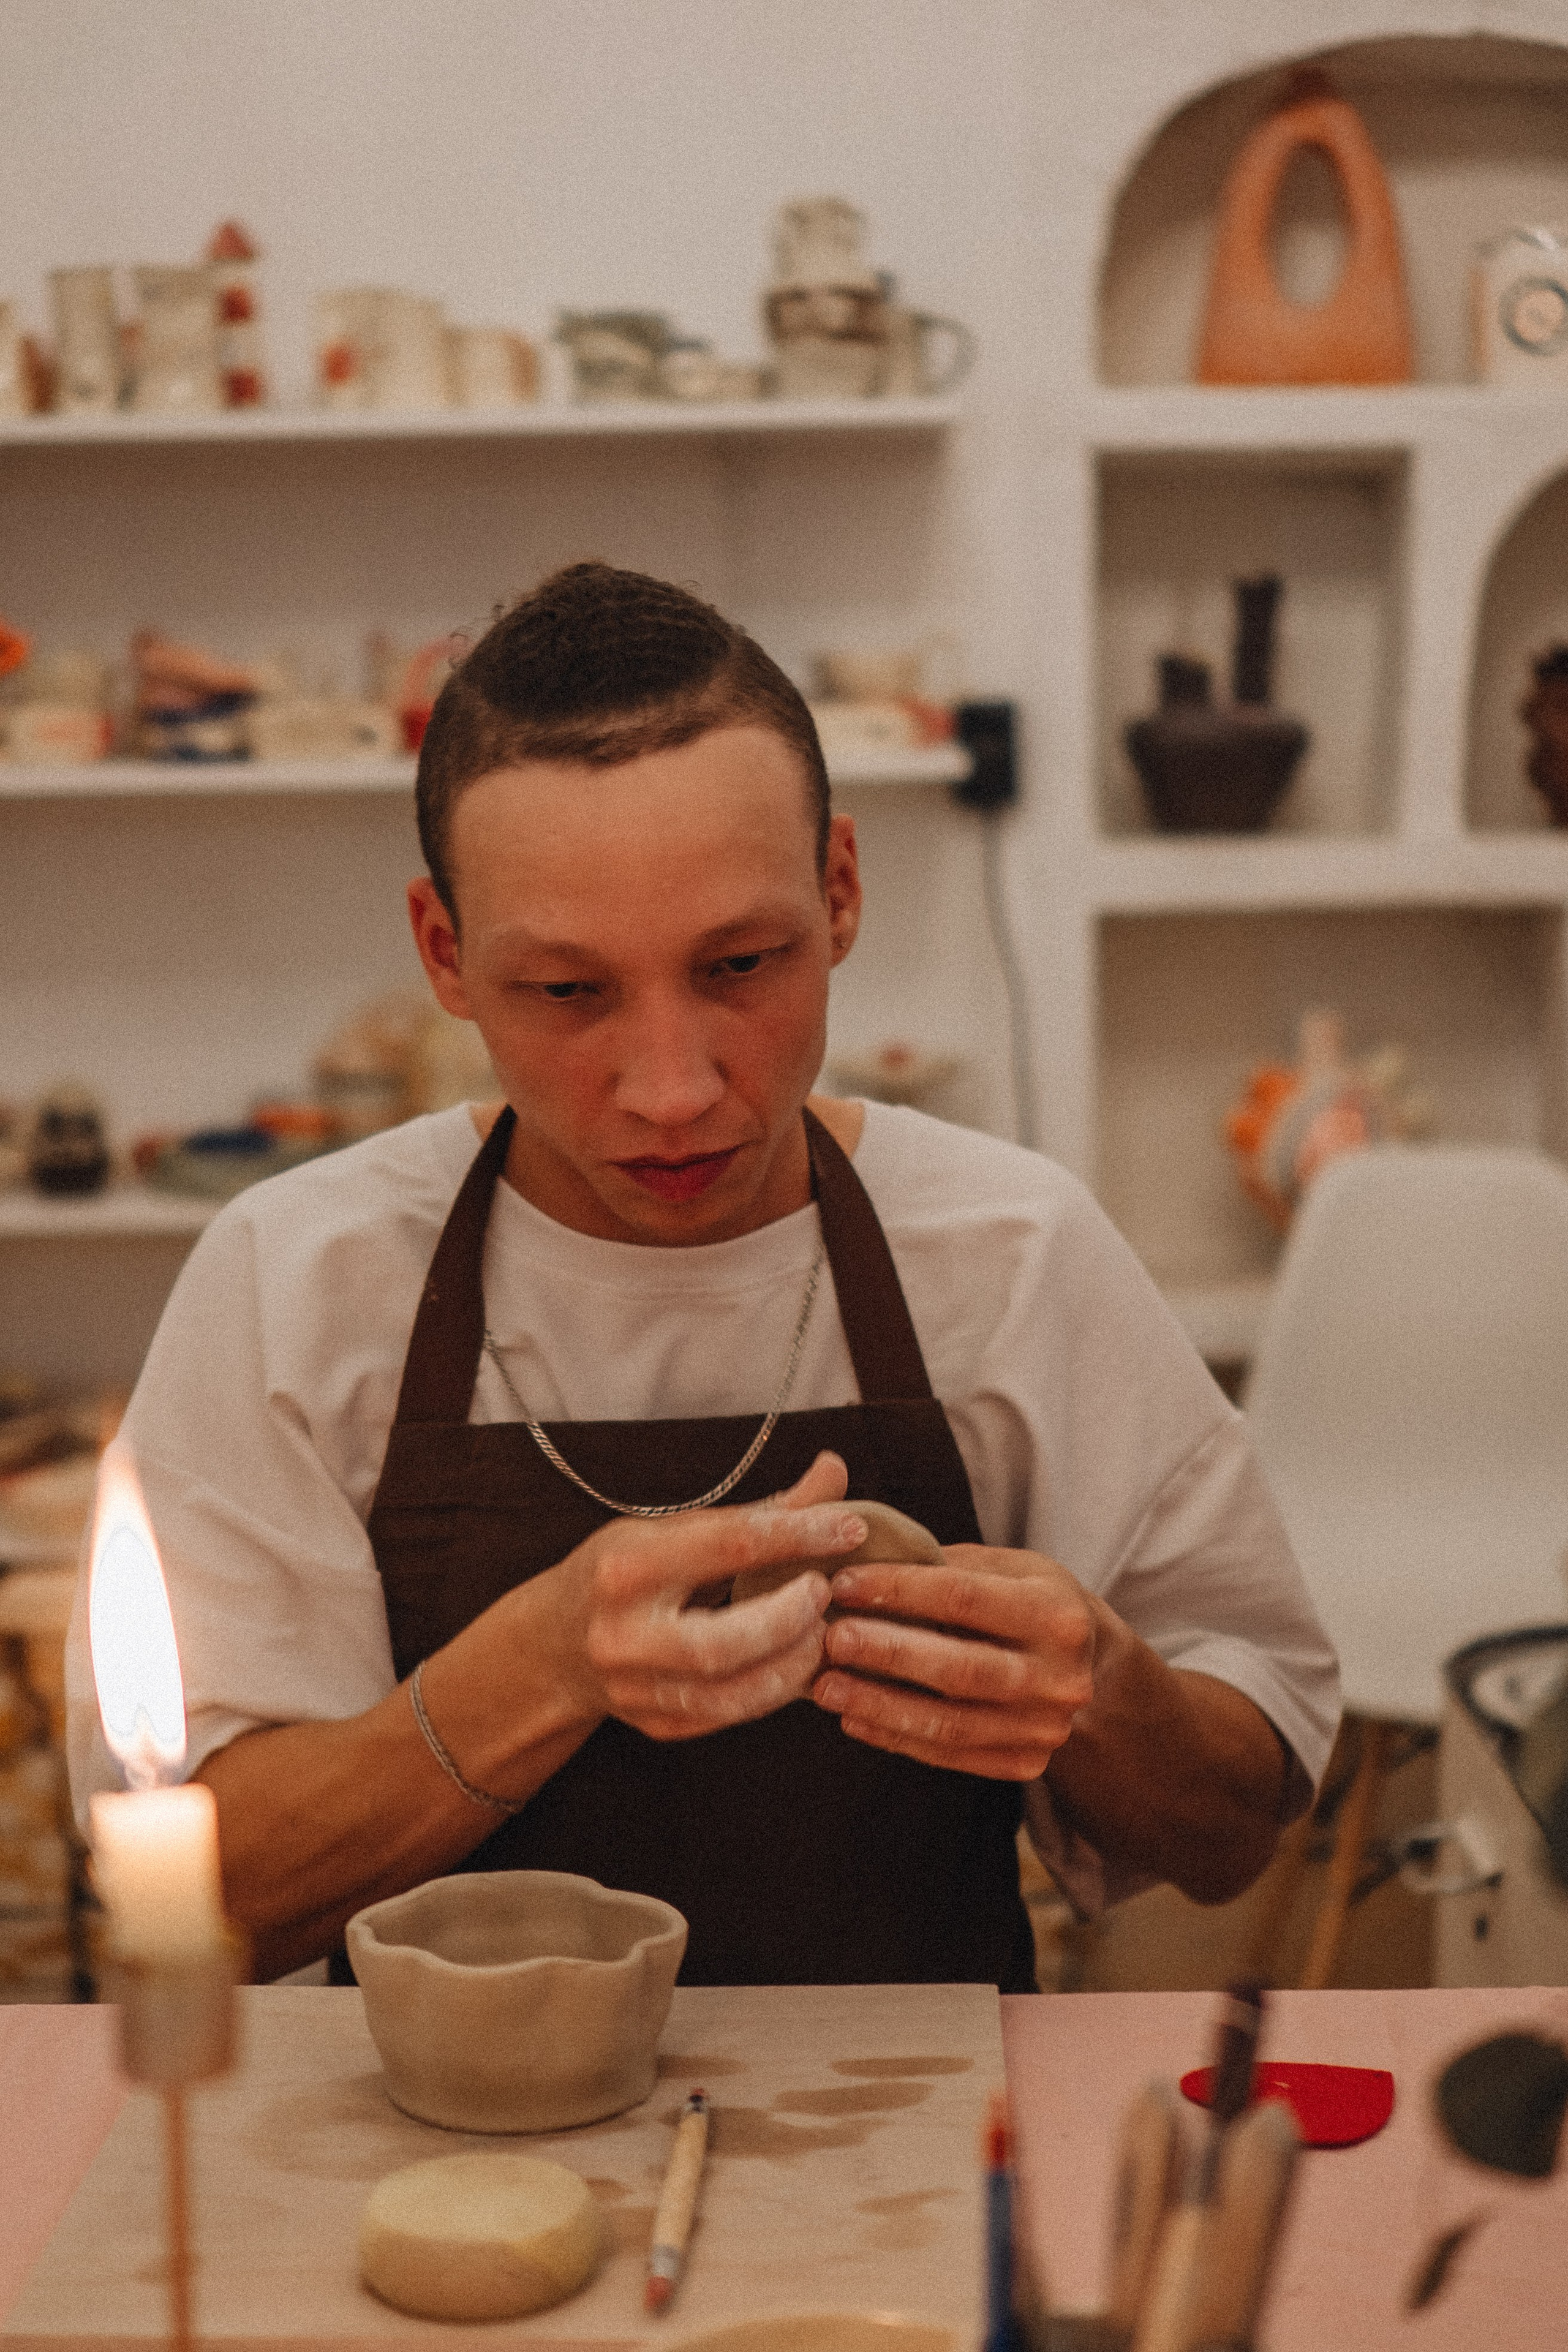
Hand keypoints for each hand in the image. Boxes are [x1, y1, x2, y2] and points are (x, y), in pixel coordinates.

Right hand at [563, 1452, 864, 1741]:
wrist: (555, 1643)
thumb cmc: (621, 1571)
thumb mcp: (673, 1528)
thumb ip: (760, 1509)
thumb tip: (835, 1471)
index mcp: (627, 1566)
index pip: (730, 1544)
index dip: (800, 1534)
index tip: (849, 1527)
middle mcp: (624, 1634)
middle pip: (725, 1641)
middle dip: (791, 1617)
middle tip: (825, 1591)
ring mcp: (636, 1689)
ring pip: (732, 1693)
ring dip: (793, 1662)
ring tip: (821, 1631)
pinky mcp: (656, 1725)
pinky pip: (730, 1716)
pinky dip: (774, 1691)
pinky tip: (796, 1663)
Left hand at [810, 1544, 1098, 1779]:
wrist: (1084, 1664)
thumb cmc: (1025, 1599)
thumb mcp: (1005, 1566)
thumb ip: (944, 1564)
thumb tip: (859, 1554)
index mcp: (1058, 1613)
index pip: (966, 1598)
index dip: (899, 1589)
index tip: (843, 1583)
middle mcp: (1061, 1677)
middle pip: (960, 1669)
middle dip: (888, 1653)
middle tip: (831, 1639)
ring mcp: (1046, 1728)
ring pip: (951, 1723)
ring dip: (880, 1706)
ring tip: (826, 1687)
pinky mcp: (1028, 1764)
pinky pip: (950, 1755)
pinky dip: (896, 1738)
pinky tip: (853, 1720)